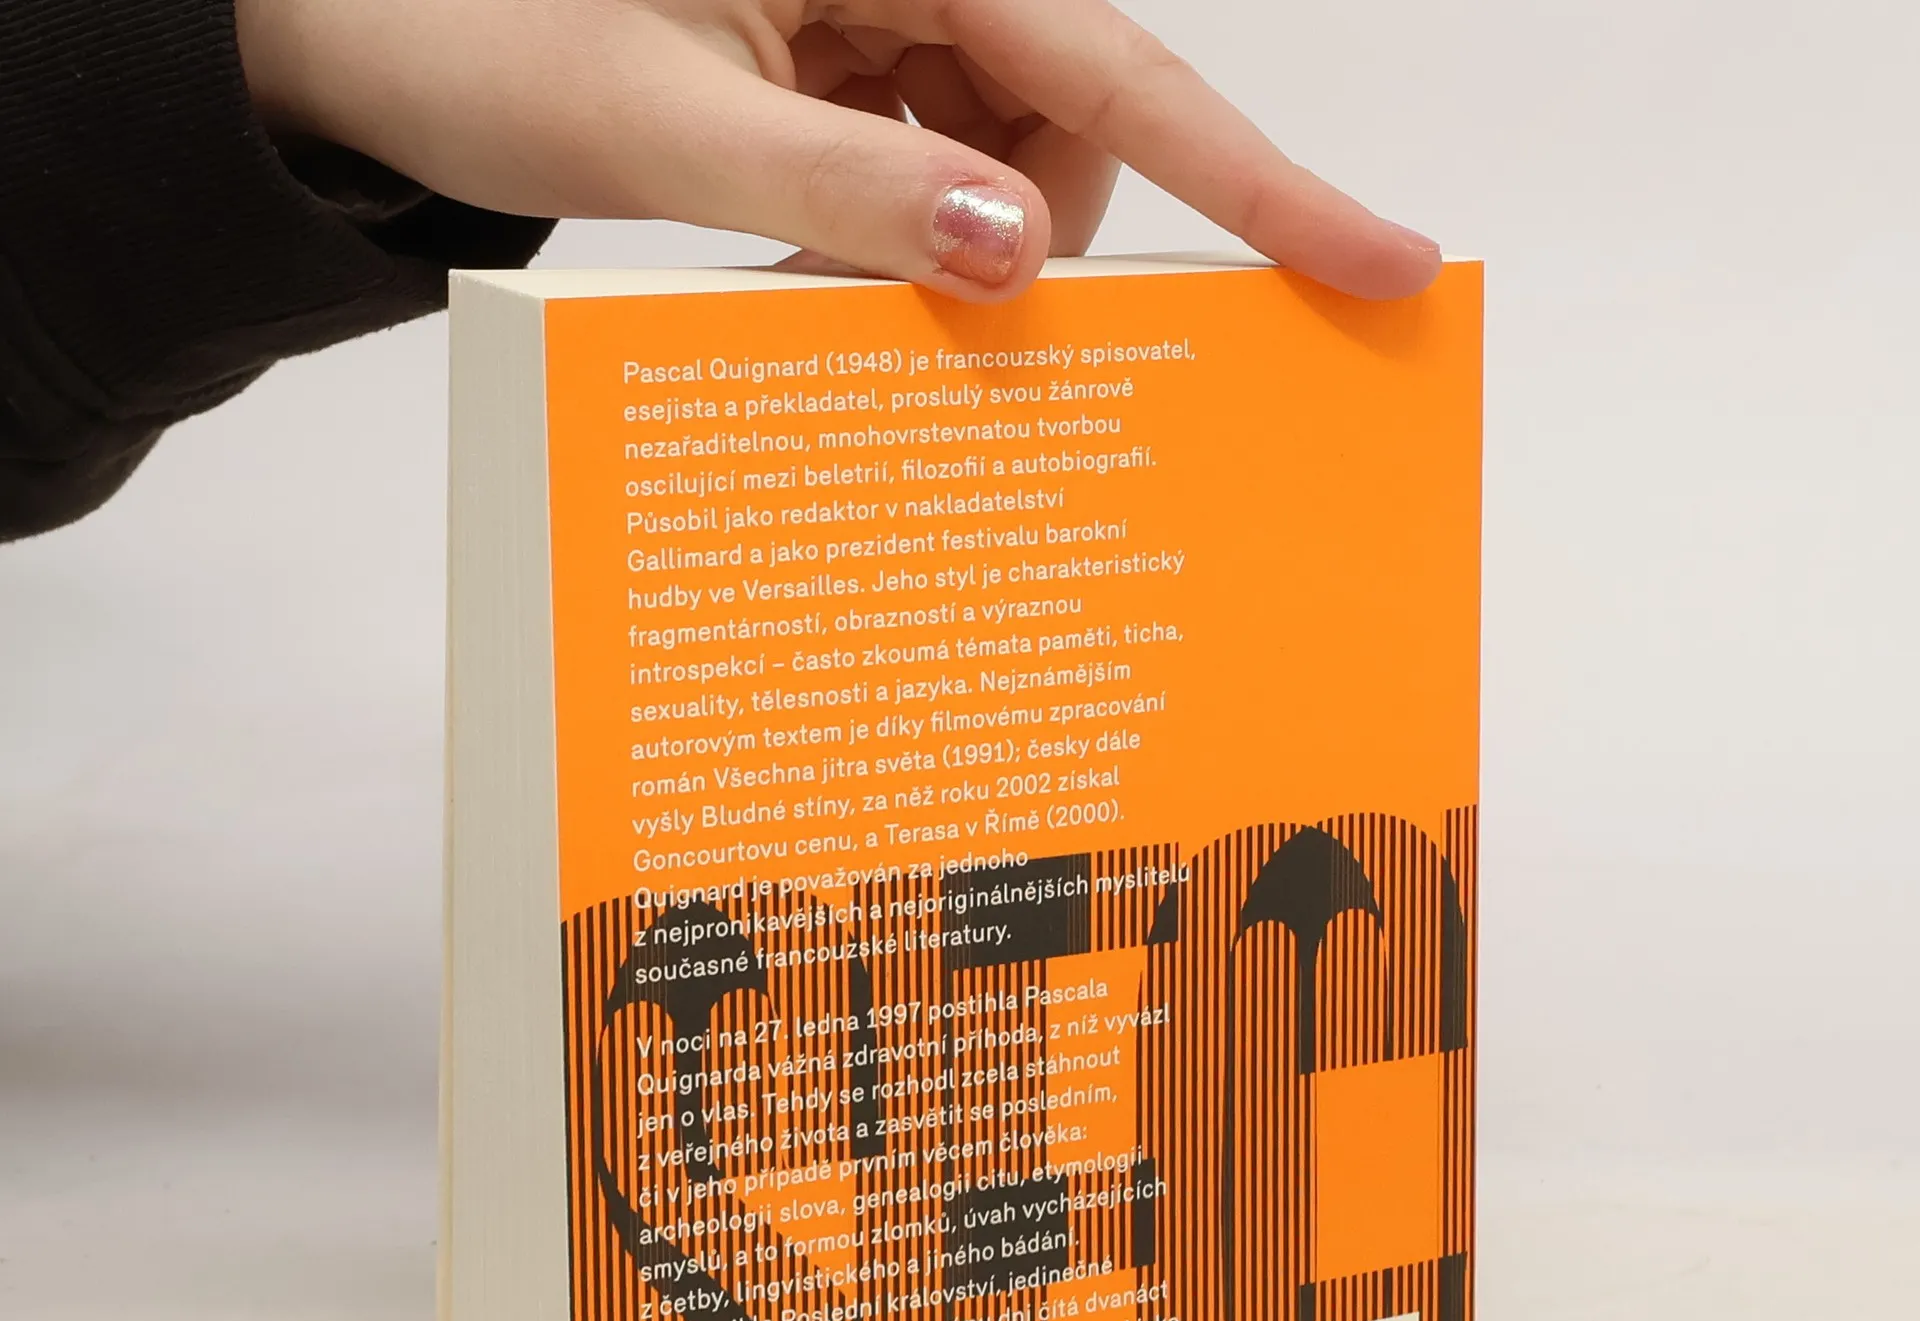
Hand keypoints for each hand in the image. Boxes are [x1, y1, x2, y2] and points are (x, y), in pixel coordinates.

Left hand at [235, 0, 1440, 301]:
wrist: (359, 32)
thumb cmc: (474, 35)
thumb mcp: (661, 123)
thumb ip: (845, 189)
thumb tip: (1022, 258)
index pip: (1119, 64)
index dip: (1259, 175)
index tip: (1378, 260)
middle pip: (1074, 120)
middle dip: (1033, 238)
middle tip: (932, 315)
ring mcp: (875, 16)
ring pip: (1006, 157)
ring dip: (947, 244)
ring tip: (804, 261)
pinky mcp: (838, 66)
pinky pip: (929, 165)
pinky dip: (899, 233)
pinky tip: (808, 248)